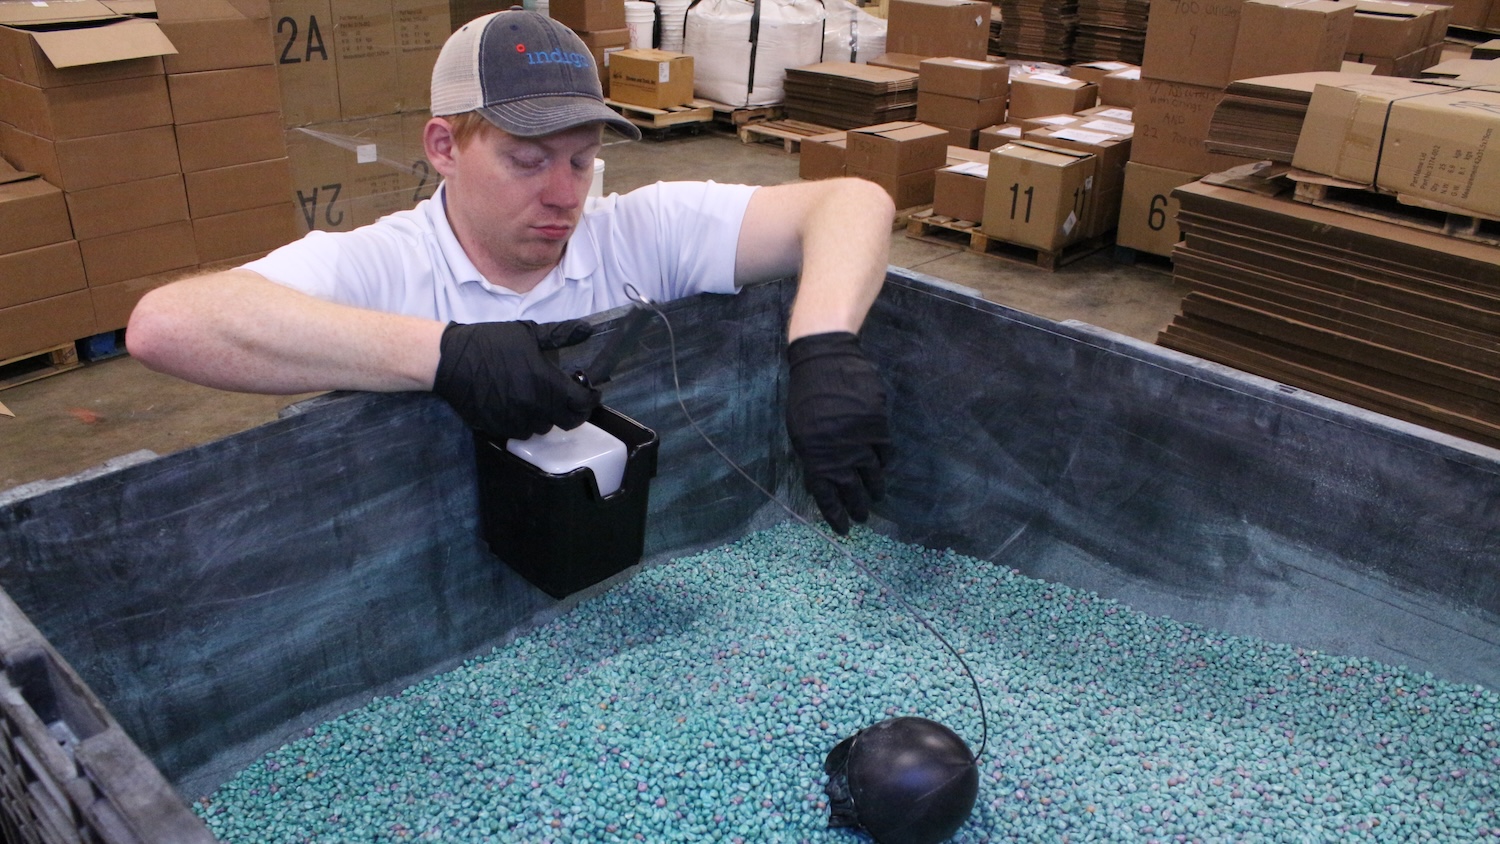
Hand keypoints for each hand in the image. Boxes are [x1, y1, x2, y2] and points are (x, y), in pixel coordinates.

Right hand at [433, 320, 599, 439]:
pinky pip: (521, 432)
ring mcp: (516, 420)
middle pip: (568, 422)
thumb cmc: (491, 342)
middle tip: (571, 400)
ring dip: (548, 417)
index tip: (591, 393)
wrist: (451, 360)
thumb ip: (561, 335)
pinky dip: (526, 422)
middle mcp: (535, 406)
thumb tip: (587, 330)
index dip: (591, 399)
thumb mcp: (528, 332)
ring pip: (544, 428)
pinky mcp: (499, 428)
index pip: (582, 403)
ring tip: (542, 401)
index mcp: (546, 383)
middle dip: (574, 412)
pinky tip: (521, 407)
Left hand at [785, 332, 891, 533]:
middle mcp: (839, 452)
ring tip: (874, 497)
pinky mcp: (878, 425)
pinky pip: (885, 453)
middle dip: (858, 508)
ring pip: (872, 475)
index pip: (826, 495)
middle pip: (852, 490)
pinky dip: (884, 462)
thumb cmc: (807, 396)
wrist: (826, 360)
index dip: (835, 514)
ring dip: (874, 489)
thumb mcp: (799, 430)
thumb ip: (813, 456)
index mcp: (814, 455)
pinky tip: (881, 467)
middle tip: (863, 518)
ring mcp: (861, 439)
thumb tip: (824, 480)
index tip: (843, 529)